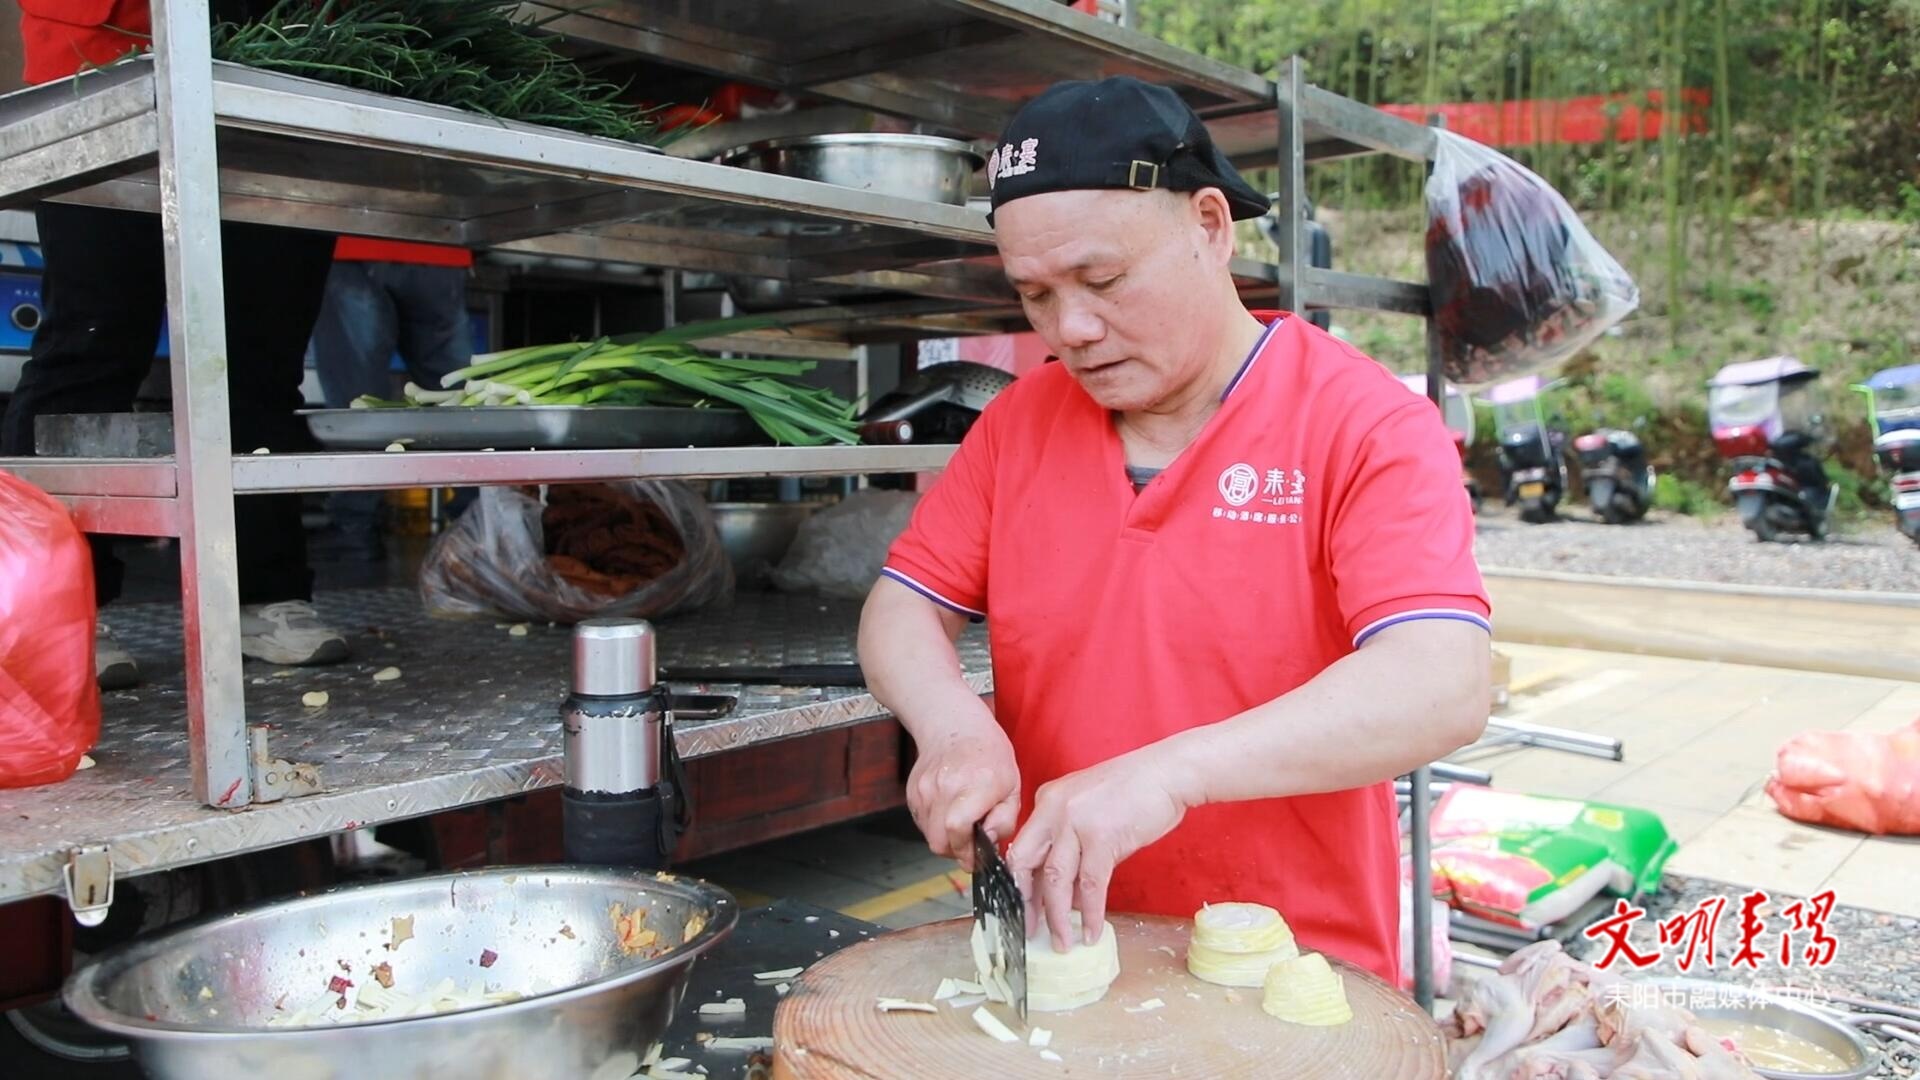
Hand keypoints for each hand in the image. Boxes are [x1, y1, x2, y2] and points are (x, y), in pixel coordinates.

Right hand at [906, 723, 1020, 871]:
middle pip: (939, 841)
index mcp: (976, 785)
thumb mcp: (1012, 786)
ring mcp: (925, 789)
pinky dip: (936, 826)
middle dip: (956, 851)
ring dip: (946, 839)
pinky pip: (922, 823)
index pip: (957, 829)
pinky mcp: (913, 792)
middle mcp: (945, 786)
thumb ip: (1005, 820)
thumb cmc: (989, 755)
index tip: (976, 857)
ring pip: (929, 836)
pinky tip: (949, 811)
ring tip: (962, 824)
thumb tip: (989, 843)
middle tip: (970, 845)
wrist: (955, 727)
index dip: (966, 851)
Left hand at [1006, 751, 1193, 952]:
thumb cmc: (1134, 791)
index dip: (1018, 883)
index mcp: (1047, 801)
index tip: (1022, 909)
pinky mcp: (1102, 836)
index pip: (1022, 847)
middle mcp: (1053, 809)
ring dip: (1057, 917)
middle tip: (1030, 931)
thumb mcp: (1088, 809)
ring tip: (1062, 943)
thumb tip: (1063, 891)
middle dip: (1025, 903)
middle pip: (1024, 863)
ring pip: (1054, 879)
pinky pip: (1090, 885)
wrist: (1169, 773)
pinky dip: (1090, 913)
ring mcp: (1075, 821)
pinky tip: (1091, 932)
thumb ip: (1070, 842)